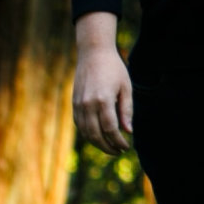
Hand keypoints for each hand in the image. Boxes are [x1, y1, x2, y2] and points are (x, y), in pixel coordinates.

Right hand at [73, 26, 133, 152]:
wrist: (93, 53)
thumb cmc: (113, 68)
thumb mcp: (125, 87)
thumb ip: (126, 110)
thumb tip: (128, 131)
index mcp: (103, 100)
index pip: (110, 129)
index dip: (118, 141)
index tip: (126, 147)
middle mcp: (88, 104)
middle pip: (96, 135)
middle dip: (108, 147)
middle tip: (119, 151)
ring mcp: (79, 104)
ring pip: (86, 132)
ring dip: (97, 144)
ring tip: (110, 147)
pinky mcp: (74, 103)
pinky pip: (79, 125)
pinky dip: (88, 134)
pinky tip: (98, 137)